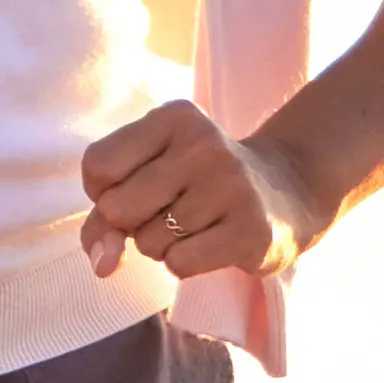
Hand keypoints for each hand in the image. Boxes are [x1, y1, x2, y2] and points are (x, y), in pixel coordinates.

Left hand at [77, 99, 326, 281]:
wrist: (287, 193)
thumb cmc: (196, 185)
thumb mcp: (146, 177)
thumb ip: (103, 218)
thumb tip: (102, 265)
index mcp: (174, 117)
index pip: (97, 165)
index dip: (103, 191)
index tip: (137, 186)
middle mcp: (204, 143)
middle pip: (116, 207)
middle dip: (132, 223)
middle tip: (170, 209)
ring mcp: (232, 185)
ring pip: (147, 242)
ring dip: (162, 245)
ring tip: (198, 223)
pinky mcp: (251, 229)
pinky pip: (178, 264)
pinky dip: (184, 263)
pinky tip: (213, 242)